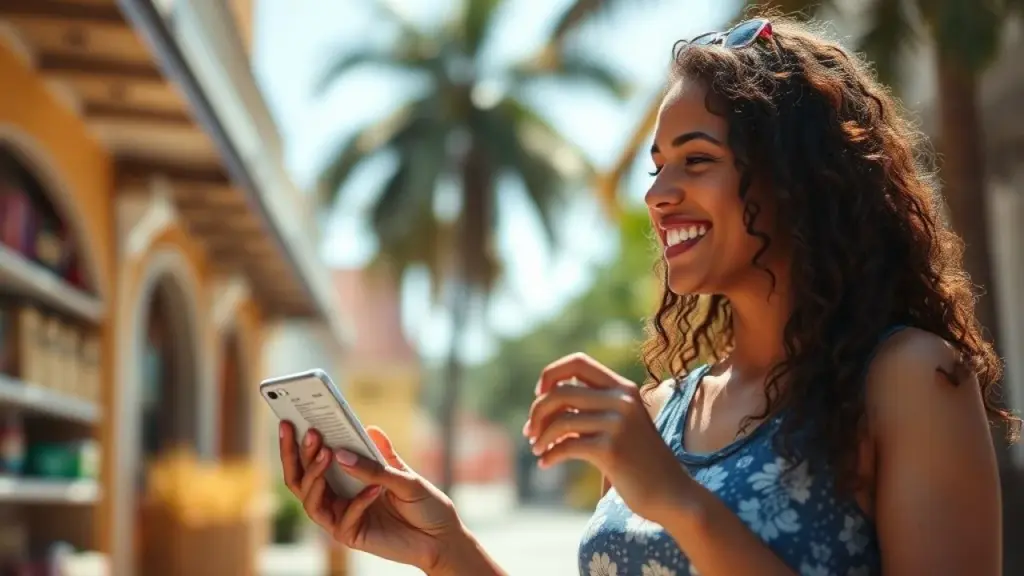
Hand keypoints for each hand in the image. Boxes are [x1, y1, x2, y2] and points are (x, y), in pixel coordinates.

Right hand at [279, 422, 462, 571]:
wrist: (442, 536)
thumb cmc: (423, 504)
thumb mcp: (405, 475)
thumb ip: (382, 458)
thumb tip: (367, 429)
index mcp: (346, 478)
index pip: (314, 459)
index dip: (300, 442)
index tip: (291, 419)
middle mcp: (338, 497)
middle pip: (302, 478)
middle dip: (299, 455)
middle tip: (308, 433)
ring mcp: (341, 517)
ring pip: (311, 499)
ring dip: (316, 475)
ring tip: (328, 454)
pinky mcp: (350, 535)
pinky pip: (343, 519)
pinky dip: (357, 502)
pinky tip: (375, 489)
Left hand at [523, 353, 692, 523]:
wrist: (672, 493)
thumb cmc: (639, 461)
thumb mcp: (619, 424)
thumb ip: (591, 408)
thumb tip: (543, 401)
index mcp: (623, 388)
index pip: (578, 362)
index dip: (551, 374)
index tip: (539, 394)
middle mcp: (622, 400)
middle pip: (560, 391)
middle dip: (537, 411)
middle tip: (530, 432)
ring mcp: (618, 423)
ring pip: (560, 420)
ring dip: (541, 437)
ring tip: (538, 450)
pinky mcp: (611, 449)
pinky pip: (566, 446)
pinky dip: (550, 455)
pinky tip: (545, 463)